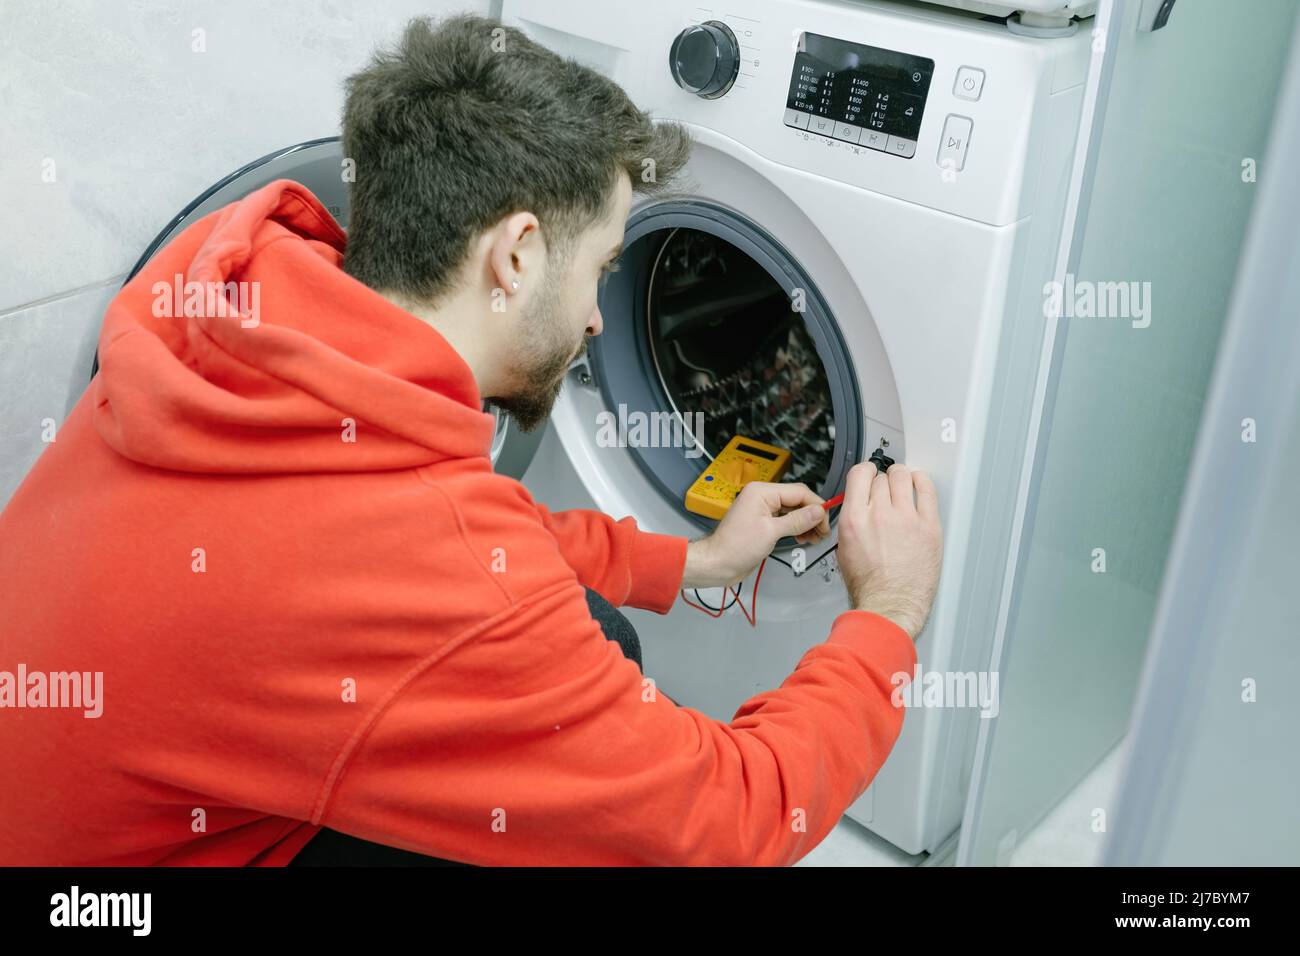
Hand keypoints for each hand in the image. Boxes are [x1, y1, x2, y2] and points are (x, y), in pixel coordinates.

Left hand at [683, 482, 830, 588]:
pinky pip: (785, 520)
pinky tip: (803, 538)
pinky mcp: (763, 522)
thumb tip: (819, 511)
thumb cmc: (737, 547)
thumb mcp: (771, 532)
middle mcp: (763, 496)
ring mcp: (763, 509)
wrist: (718, 564)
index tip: (826, 523)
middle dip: (812, 515)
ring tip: (814, 538)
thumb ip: (797, 520)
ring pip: (793, 510)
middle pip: (797, 500)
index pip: (799, 492)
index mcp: (762, 492)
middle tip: (822, 533)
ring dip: (806, 523)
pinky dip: (796, 528)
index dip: (816, 506)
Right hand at [836, 461, 942, 639]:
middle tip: (886, 487)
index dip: (865, 472)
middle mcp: (879, 514)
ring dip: (901, 477)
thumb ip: (851, 522)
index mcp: (855, 519)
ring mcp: (906, 519)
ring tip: (903, 482)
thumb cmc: (869, 586)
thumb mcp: (844, 549)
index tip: (869, 475)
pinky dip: (922, 481)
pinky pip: (927, 490)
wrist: (890, 605)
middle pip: (882, 477)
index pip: (859, 475)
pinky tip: (920, 484)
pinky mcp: (929, 526)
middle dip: (883, 480)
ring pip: (903, 477)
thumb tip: (858, 507)